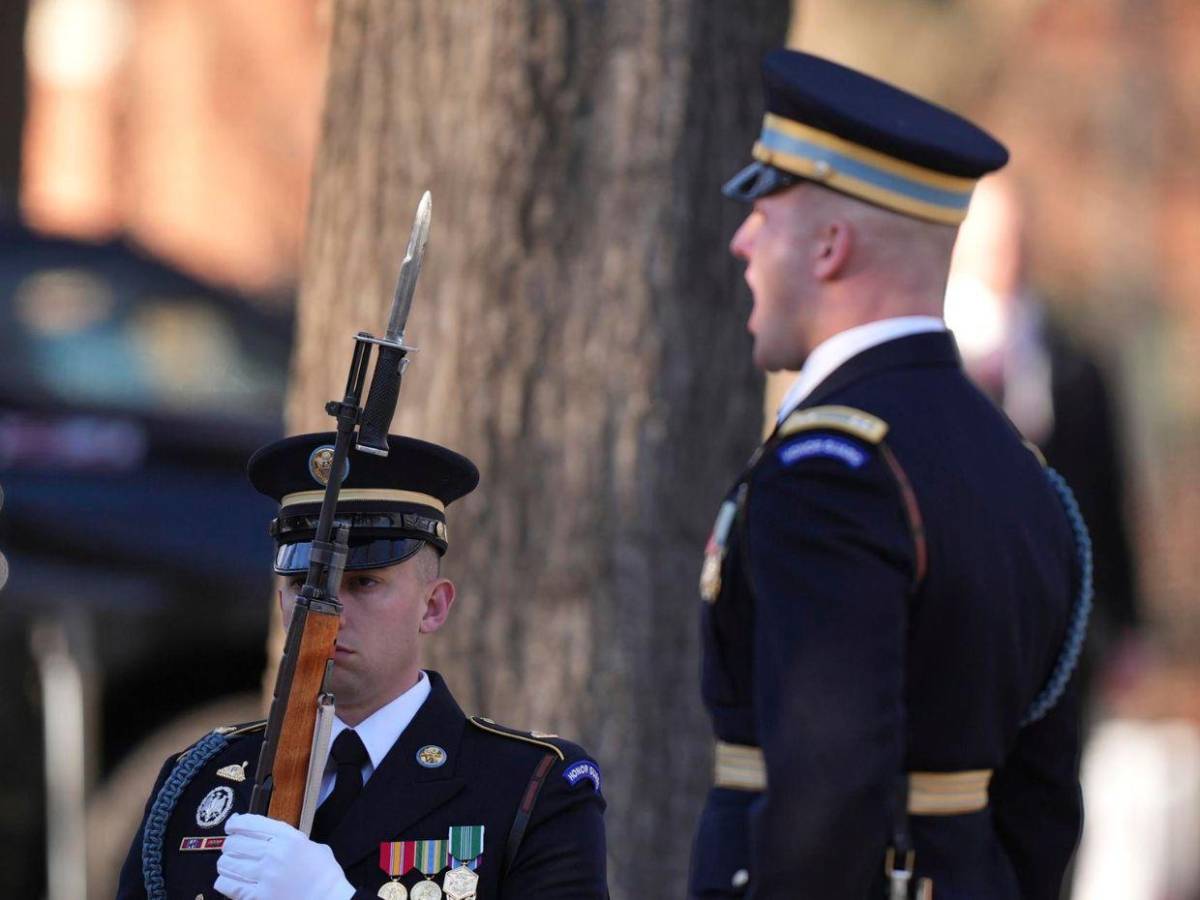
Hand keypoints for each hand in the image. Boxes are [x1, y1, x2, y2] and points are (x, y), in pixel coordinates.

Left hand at [215, 813, 355, 899]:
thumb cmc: (324, 875)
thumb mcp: (313, 847)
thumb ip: (292, 840)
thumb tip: (272, 837)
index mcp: (289, 838)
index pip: (252, 824)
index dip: (236, 823)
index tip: (231, 826)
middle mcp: (274, 854)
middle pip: (236, 843)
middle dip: (230, 845)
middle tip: (232, 848)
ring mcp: (264, 876)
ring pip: (228, 863)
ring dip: (226, 863)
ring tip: (229, 864)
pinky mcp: (258, 896)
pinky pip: (229, 885)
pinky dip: (224, 881)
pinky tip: (229, 880)